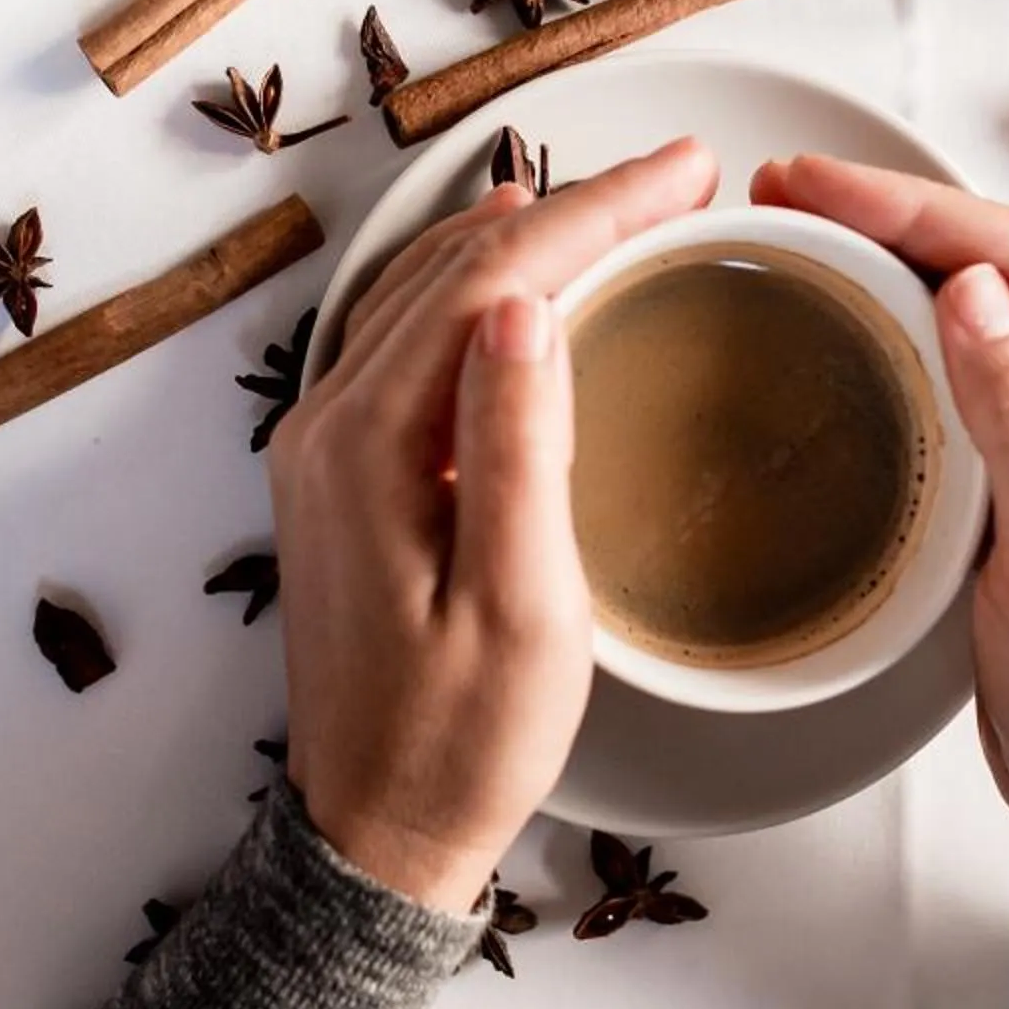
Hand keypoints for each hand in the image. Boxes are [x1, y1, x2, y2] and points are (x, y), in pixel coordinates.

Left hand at [268, 138, 719, 911]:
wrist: (374, 836)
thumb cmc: (459, 741)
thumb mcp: (519, 609)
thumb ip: (516, 451)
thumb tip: (522, 309)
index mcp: (367, 447)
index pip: (490, 284)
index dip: (594, 212)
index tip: (685, 173)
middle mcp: (326, 428)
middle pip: (454, 269)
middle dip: (569, 205)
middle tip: (675, 172)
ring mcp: (323, 448)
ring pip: (423, 292)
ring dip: (521, 235)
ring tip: (615, 199)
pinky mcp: (340, 475)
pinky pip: (406, 338)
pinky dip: (475, 287)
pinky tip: (515, 279)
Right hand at [750, 156, 1008, 930]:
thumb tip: (975, 288)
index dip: (912, 208)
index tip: (808, 183)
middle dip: (897, 213)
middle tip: (781, 190)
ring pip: (993, 305)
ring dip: (901, 257)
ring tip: (802, 229)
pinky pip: (983, 367)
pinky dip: (912, 326)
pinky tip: (858, 317)